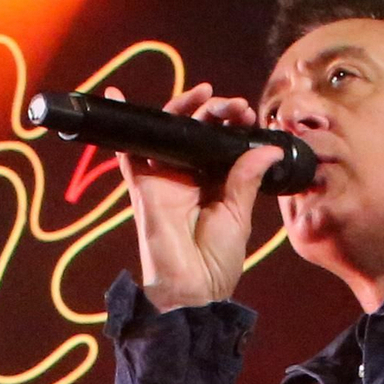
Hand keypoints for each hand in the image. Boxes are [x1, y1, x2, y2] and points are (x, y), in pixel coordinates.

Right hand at [110, 83, 276, 311]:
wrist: (192, 290)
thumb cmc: (216, 261)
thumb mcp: (238, 215)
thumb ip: (246, 179)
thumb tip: (267, 147)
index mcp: (215, 182)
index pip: (221, 141)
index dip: (232, 123)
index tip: (247, 115)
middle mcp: (189, 175)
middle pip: (196, 129)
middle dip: (215, 110)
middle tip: (233, 106)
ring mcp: (164, 177)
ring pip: (168, 131)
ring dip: (182, 107)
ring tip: (202, 93)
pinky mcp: (143, 185)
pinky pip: (129, 151)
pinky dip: (123, 125)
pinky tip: (116, 94)